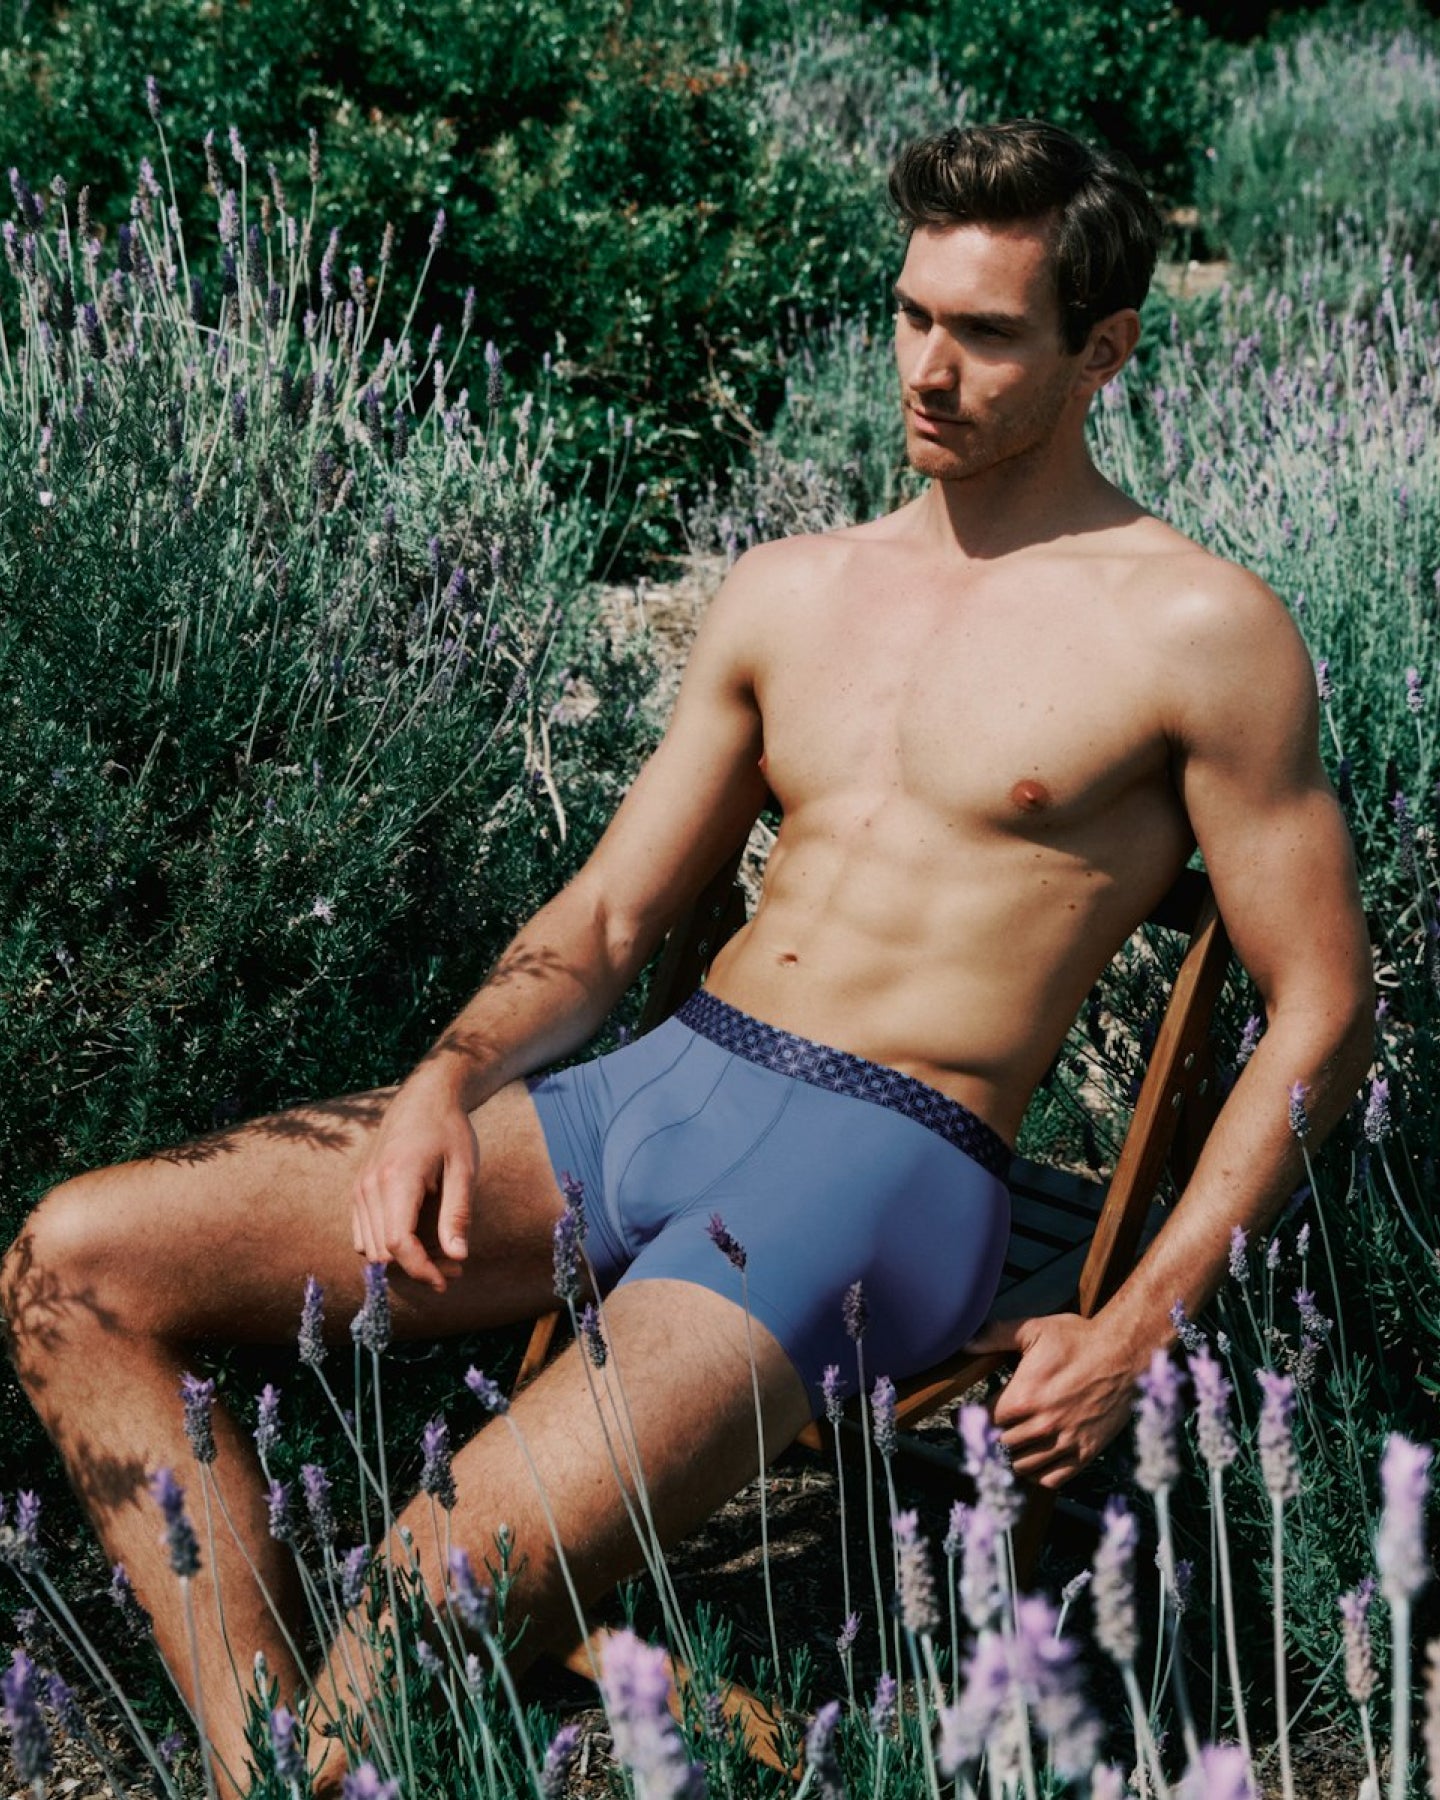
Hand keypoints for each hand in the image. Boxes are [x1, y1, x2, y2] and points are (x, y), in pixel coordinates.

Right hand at [352, 1071, 479, 1292]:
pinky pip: (364, 1235)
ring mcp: (360, 1189)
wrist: (423, 1098)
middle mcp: (370, 1187)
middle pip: (384, 1252)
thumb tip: (458, 1257)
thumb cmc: (449, 1130)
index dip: (421, 1270)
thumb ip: (458, 1214)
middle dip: (418, 1268)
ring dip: (403, 1261)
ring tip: (441, 1253)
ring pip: (371, 1249)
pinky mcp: (359, 1191)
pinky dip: (388, 1247)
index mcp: (397, 1178)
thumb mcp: (464, 1169)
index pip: (398, 1243)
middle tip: (454, 1267)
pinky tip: (419, 1239)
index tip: (446, 1281)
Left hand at [964, 1313, 1144, 1489]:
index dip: (983, 1416)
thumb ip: (995, 1335)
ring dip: (1014, 1456)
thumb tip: (964, 1341)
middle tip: (1000, 1427)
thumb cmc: (1079, 1340)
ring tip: (1016, 1444)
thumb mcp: (1034, 1330)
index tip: (984, 1412)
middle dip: (998, 1435)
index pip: (988, 1420)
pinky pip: (1052, 1478)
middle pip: (1003, 1445)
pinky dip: (1039, 1474)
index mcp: (1024, 1396)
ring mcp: (1065, 1441)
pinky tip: (1036, 1460)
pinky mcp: (1086, 1452)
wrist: (1125, 1354)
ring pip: (1023, 1466)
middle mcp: (1043, 1424)